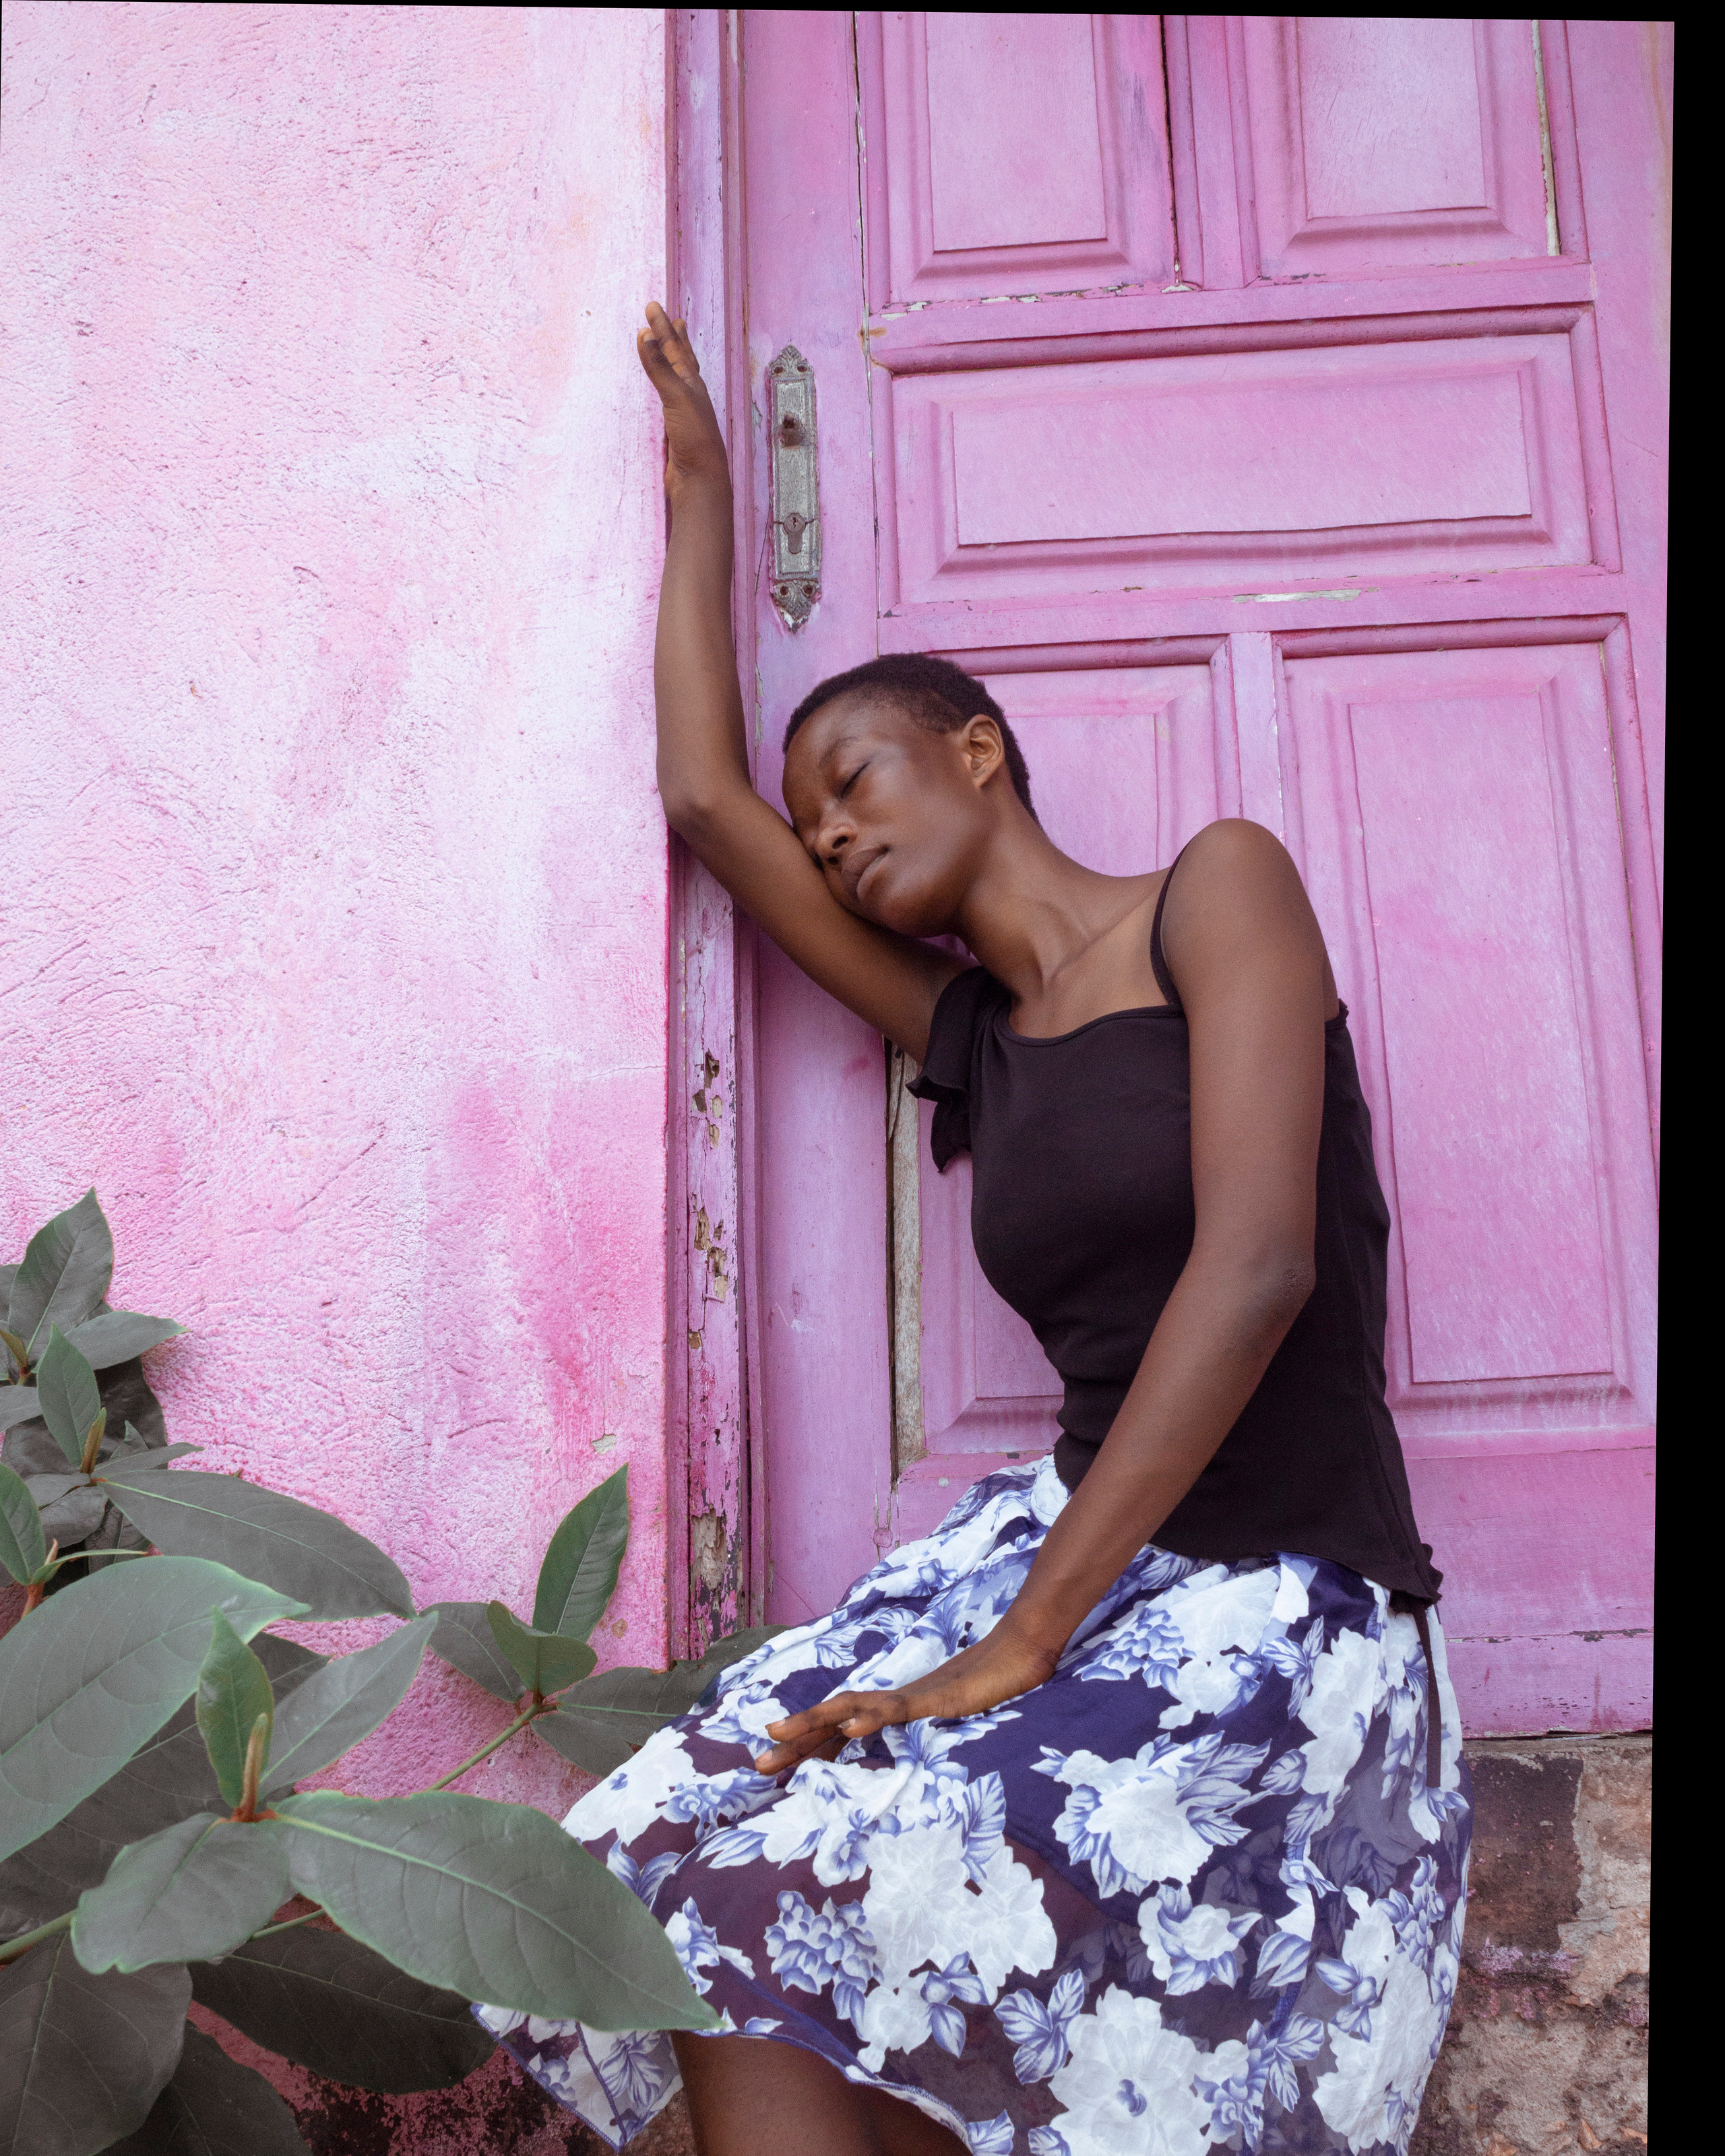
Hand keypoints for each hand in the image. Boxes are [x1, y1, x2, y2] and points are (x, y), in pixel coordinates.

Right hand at [637, 301, 729, 495]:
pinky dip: (663, 387)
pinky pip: (667, 399)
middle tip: (672, 320)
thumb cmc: (694, 437)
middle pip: (682, 361)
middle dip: (674, 340)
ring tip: (668, 348)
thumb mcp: (676, 397)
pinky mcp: (675, 430)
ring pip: (676, 379)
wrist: (699, 480)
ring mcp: (684, 412)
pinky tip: (662, 390)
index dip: (663, 328)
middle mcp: (691, 395)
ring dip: (671, 362)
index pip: (675, 349)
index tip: (652, 307)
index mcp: (692, 384)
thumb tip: (646, 334)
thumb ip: (659, 367)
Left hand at [754, 1623, 1059, 1775]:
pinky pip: (898, 1709)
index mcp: (896, 1711)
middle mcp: (896, 1700)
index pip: (843, 1731)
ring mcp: (914, 1697)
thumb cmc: (993, 1688)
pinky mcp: (937, 1698)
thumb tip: (908, 1763)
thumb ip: (929, 1738)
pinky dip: (870, 1717)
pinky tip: (847, 1727)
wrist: (1023, 1653)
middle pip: (836, 1720)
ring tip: (778, 1737)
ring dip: (814, 1724)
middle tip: (756, 1765)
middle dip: (795, 1741)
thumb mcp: (954, 1726)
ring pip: (854, 1709)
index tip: (776, 1767)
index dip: (809, 1748)